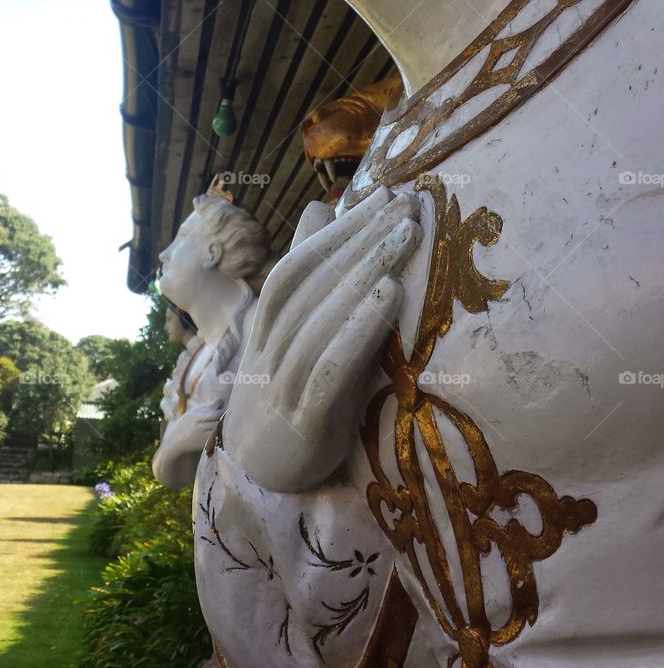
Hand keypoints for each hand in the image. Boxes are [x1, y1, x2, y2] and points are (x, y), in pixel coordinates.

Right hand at [223, 186, 420, 491]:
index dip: (343, 228)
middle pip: (314, 282)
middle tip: (408, 207)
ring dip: (366, 272)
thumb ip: (310, 271)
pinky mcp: (306, 420)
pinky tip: (390, 295)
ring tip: (407, 237)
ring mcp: (284, 383)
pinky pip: (331, 367)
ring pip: (322, 317)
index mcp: (268, 321)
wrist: (258, 472)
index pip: (302, 262)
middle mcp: (270, 346)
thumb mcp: (296, 328)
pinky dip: (359, 328)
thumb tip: (320, 206)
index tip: (388, 195)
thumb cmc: (290, 388)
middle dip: (363, 239)